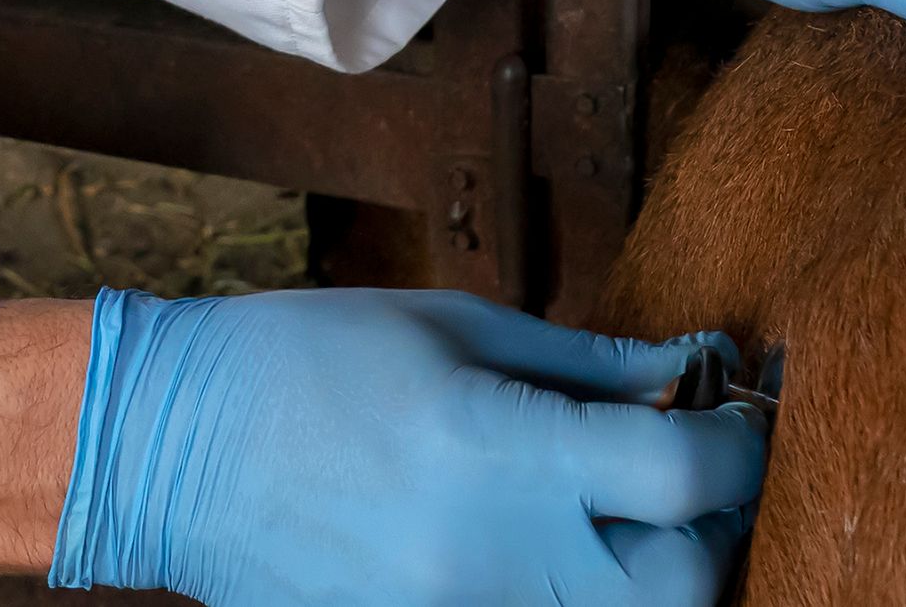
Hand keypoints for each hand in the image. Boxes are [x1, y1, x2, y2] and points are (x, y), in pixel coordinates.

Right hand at [48, 287, 764, 605]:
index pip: (677, 476)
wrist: (169, 451)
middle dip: (711, 530)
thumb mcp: (448, 324)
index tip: (736, 414)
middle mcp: (491, 556)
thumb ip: (579, 362)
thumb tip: (681, 372)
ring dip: (649, 573)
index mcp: (496, 450)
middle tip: (695, 473)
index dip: (735, 445)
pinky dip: (573, 591)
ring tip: (626, 511)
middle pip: (679, 586)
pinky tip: (553, 540)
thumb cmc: (301, 360)